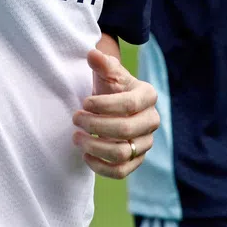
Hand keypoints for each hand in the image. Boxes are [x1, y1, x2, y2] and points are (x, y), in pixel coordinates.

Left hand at [72, 48, 158, 179]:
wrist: (113, 106)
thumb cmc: (110, 88)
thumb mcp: (107, 73)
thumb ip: (102, 63)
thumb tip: (93, 54)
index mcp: (148, 96)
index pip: (128, 104)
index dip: (104, 105)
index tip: (84, 103)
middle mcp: (152, 120)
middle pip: (125, 130)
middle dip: (95, 126)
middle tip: (75, 119)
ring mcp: (146, 143)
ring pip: (122, 153)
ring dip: (94, 146)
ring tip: (76, 137)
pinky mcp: (137, 160)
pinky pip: (120, 171)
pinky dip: (100, 166)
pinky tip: (85, 155)